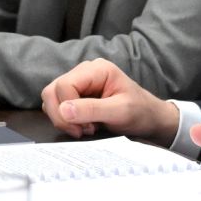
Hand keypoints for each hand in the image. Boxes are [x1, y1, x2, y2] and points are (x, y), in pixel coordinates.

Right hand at [40, 58, 177, 141]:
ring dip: (63, 118)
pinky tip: (83, 126)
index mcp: (97, 69)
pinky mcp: (76, 95)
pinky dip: (64, 119)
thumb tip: (63, 109)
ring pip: (51, 99)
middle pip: (53, 91)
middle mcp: (85, 72)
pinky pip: (57, 106)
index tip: (85, 127)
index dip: (67, 108)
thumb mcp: (120, 111)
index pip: (65, 85)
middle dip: (62, 115)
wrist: (149, 119)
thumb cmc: (140, 112)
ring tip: (85, 128)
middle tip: (82, 130)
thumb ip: (92, 109)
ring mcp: (79, 83)